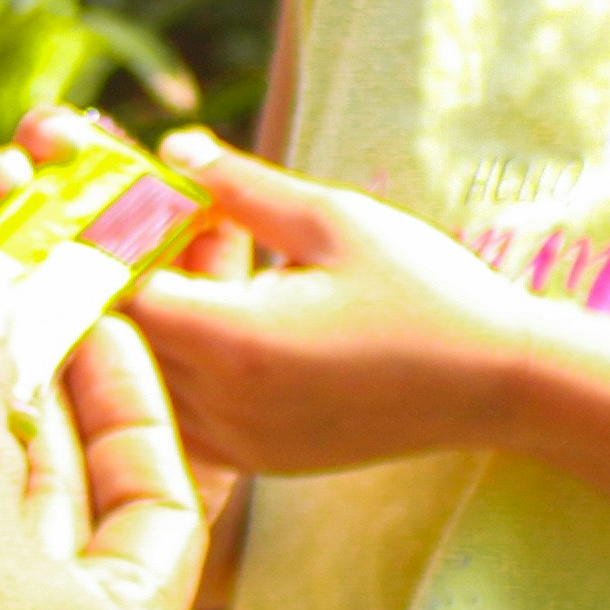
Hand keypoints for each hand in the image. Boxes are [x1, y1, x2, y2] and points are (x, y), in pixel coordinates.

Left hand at [119, 137, 550, 478]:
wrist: (498, 384)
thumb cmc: (427, 290)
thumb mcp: (334, 219)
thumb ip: (240, 187)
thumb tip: (170, 148)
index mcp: (235, 343)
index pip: (119, 296)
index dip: (111, 247)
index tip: (125, 203)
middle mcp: (224, 408)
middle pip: (124, 341)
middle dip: (130, 277)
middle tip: (163, 222)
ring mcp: (239, 444)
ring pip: (149, 380)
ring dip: (157, 321)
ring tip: (208, 262)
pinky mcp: (258, 460)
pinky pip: (184, 412)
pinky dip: (182, 363)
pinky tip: (226, 313)